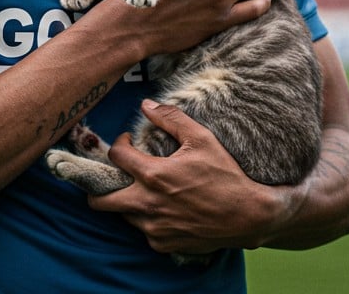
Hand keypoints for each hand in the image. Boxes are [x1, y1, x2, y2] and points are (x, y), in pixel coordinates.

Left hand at [88, 100, 285, 255]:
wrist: (248, 215)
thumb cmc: (226, 175)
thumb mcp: (201, 138)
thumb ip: (171, 118)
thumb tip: (145, 104)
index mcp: (154, 176)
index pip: (116, 157)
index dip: (119, 144)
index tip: (128, 142)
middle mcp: (147, 205)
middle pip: (100, 201)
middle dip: (99, 188)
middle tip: (116, 175)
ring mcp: (154, 228)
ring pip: (123, 215)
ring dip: (128, 202)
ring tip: (146, 190)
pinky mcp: (162, 244)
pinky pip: (144, 231)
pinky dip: (148, 220)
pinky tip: (165, 209)